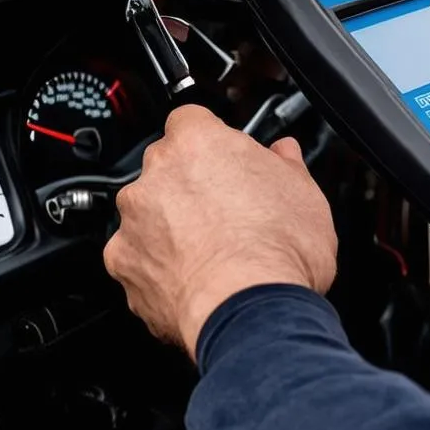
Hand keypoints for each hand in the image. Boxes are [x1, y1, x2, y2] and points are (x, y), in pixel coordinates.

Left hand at [104, 105, 336, 357]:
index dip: (211, 140)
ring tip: (212, 253)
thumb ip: (286, 164)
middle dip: (190, 185)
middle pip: (166, 167)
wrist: (250, 310)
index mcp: (198, 143)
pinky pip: (137, 258)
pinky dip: (158, 267)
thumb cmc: (279, 250)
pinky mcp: (123, 265)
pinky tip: (192, 280)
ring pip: (148, 214)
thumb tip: (284, 152)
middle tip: (227, 211)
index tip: (226, 160)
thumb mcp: (306, 194)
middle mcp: (157, 175)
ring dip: (170, 226)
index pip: (191, 120)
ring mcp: (134, 221)